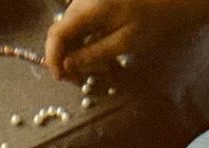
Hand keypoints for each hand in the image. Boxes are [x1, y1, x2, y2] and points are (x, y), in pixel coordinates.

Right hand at [45, 0, 195, 79]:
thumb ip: (92, 54)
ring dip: (74, 48)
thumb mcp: (124, 43)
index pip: (57, 33)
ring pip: (70, 26)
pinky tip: (97, 51)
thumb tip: (67, 65)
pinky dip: (84, 38)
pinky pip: (82, 20)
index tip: (60, 77)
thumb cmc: (155, 18)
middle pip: (61, 30)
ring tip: (91, 66)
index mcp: (90, 8)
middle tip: (77, 78)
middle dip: (64, 56)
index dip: (52, 57)